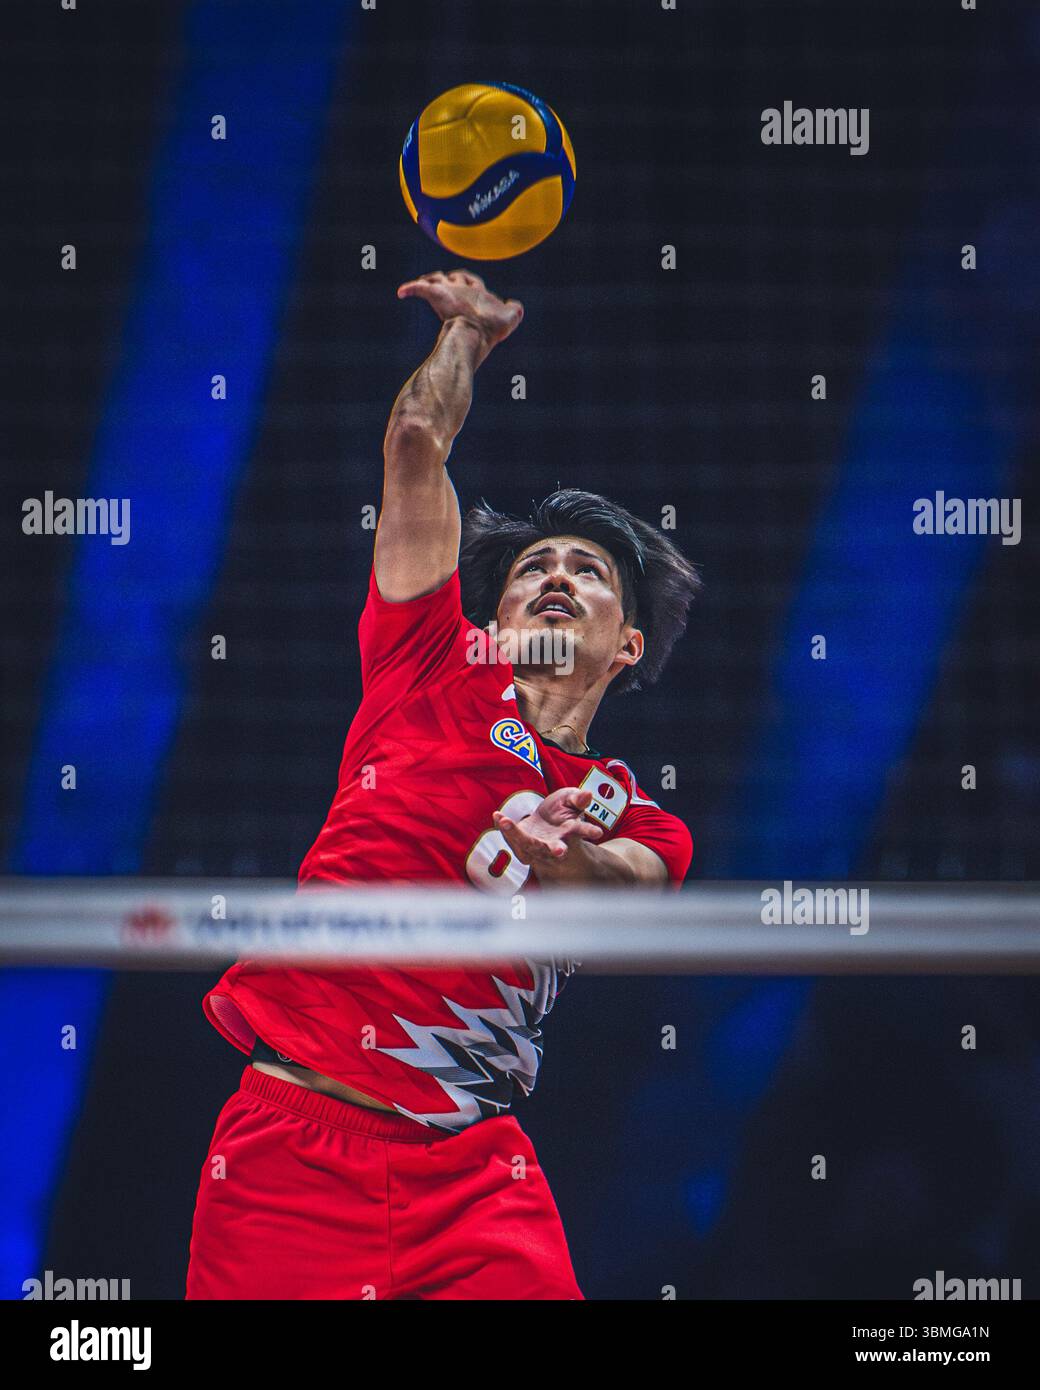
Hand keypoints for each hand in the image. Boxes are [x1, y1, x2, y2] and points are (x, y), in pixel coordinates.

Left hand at [397, 269, 522, 357]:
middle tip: (442, 284)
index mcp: (478, 292)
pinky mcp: (435, 294)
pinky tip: (401, 292)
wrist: (473, 331)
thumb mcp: (510, 320)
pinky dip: (410, 288)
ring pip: (435, 279)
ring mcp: (447, 291)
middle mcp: (461, 288)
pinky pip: (418, 288)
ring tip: (424, 284)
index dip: (469, 283)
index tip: (466, 287)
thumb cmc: (490, 328)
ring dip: (429, 281)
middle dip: (449, 279)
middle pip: (452, 277)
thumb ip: (515, 310)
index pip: (472, 282)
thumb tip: (517, 306)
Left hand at [493, 787, 604, 863]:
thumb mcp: (571, 801)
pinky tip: (498, 815)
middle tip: (560, 851)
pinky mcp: (521, 846)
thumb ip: (578, 799)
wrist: (545, 827)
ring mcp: (536, 848)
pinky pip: (511, 838)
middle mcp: (554, 844)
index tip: (598, 833)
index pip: (582, 831)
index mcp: (570, 832)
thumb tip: (588, 794)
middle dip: (556, 850)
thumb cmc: (562, 813)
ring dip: (515, 835)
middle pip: (554, 849)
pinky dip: (504, 828)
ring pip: (527, 845)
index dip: (589, 831)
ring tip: (505, 820)